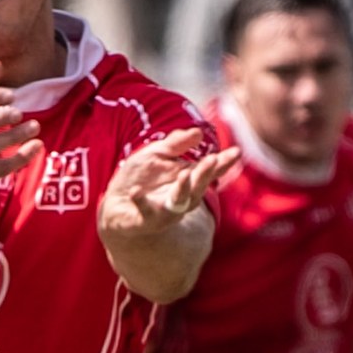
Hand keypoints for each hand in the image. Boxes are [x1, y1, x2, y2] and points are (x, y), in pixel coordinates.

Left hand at [99, 133, 235, 240]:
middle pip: (198, 187)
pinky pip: (145, 213)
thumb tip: (198, 132)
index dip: (223, 163)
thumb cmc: (141, 178)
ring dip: (183, 189)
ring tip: (184, 175)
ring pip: (179, 203)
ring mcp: (164, 211)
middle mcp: (181, 198)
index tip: (237, 152)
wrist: (116, 207)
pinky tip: (136, 192)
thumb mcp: (156, 155)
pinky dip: (141, 202)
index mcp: (188, 180)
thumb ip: (175, 144)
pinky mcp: (144, 220)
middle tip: (212, 160)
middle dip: (205, 174)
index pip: (209, 171)